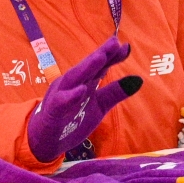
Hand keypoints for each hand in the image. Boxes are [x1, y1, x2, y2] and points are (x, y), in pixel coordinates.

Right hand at [26, 36, 142, 161]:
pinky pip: (60, 103)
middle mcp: (72, 85)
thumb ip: (115, 92)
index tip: (126, 46)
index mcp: (84, 82)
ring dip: (86, 68)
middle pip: (87, 68)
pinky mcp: (52, 113)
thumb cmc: (72, 119)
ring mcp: (60, 96)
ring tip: (100, 57)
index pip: (99, 67)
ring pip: (73, 79)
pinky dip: (70, 96)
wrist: (45, 140)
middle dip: (100, 54)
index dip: (111, 56)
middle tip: (114, 42)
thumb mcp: (99, 106)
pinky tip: (81, 90)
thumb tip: (139, 79)